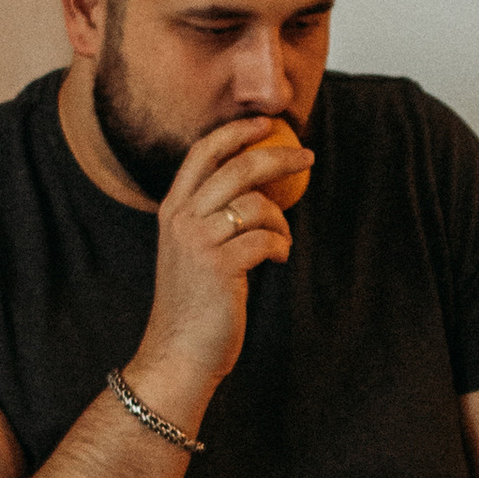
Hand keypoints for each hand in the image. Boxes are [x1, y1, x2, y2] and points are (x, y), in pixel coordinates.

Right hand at [133, 115, 315, 404]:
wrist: (177, 353)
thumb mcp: (192, 251)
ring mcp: (198, 241)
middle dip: (278, 156)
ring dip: (281, 220)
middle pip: (237, 167)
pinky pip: (266, 239)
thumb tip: (258, 191)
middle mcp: (181, 218)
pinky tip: (280, 257)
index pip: (203, 152)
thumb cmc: (194, 305)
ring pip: (256, 204)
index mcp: (172, 209)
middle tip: (306, 156)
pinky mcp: (219, 266)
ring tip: (282, 240)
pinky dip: (281, 245)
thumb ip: (211, 218)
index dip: (236, 131)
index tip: (266, 124)